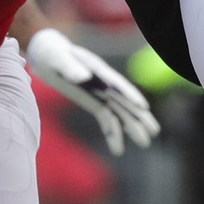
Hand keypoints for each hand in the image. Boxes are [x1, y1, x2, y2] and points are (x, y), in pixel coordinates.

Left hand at [24, 26, 159, 155]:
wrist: (48, 56)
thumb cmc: (54, 54)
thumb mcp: (58, 59)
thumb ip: (70, 68)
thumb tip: (83, 78)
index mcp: (99, 70)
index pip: (118, 84)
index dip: (131, 95)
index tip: (144, 107)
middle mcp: (105, 83)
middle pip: (126, 101)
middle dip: (140, 116)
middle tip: (154, 132)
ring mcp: (101, 94)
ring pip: (120, 112)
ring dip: (132, 127)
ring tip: (145, 143)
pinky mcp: (95, 102)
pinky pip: (106, 119)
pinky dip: (112, 132)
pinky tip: (118, 149)